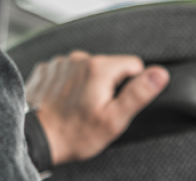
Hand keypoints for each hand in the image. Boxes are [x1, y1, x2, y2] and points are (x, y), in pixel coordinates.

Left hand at [24, 50, 168, 164]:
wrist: (35, 138)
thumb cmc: (74, 133)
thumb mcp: (114, 119)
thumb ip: (139, 94)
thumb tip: (159, 74)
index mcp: (99, 67)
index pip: (133, 64)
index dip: (132, 85)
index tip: (117, 103)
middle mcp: (79, 58)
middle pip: (109, 67)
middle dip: (108, 86)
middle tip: (96, 110)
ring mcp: (60, 62)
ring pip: (87, 69)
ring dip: (87, 84)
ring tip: (78, 108)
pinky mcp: (47, 69)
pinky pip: (67, 72)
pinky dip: (68, 84)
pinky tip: (64, 102)